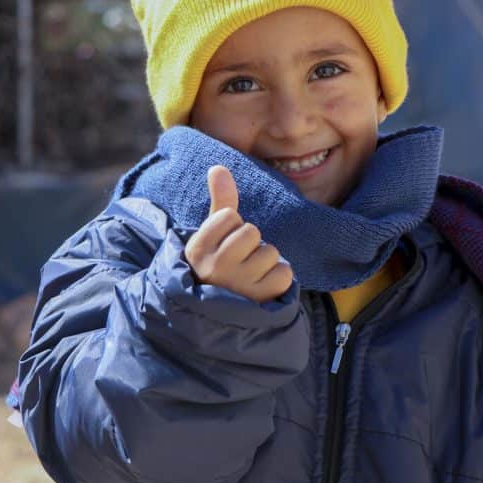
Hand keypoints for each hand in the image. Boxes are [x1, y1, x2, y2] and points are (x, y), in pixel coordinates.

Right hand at [184, 165, 292, 303]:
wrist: (220, 315)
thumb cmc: (219, 265)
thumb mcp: (213, 234)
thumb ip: (220, 201)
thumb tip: (218, 167)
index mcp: (198, 249)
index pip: (229, 216)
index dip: (232, 227)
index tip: (224, 245)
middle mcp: (215, 268)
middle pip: (251, 232)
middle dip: (251, 243)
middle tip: (240, 260)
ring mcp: (238, 286)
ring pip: (270, 252)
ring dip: (266, 262)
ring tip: (251, 276)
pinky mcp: (261, 300)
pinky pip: (285, 273)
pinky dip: (279, 278)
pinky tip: (263, 287)